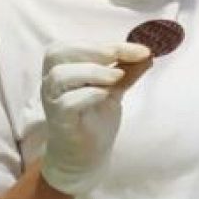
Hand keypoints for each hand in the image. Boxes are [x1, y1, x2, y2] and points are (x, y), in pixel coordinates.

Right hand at [39, 42, 149, 194]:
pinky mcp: (59, 120)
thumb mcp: (115, 89)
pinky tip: (106, 96)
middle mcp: (52, 82)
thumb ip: (127, 71)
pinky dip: (89, 94)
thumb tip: (146, 53)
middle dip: (94, 50)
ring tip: (116, 78)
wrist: (87, 154)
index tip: (141, 49)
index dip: (108, 44)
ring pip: (60, 75)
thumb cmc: (95, 118)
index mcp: (64, 68)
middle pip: (58, 52)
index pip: (77, 46)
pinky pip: (67, 102)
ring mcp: (52, 101)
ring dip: (92, 72)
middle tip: (120, 57)